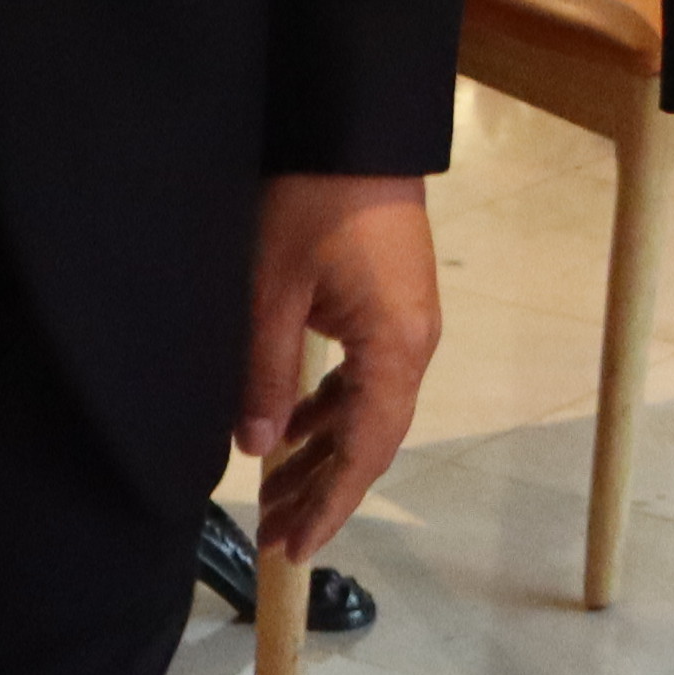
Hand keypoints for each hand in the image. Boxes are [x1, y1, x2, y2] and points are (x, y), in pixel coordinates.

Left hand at [240, 174, 439, 562]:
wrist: (353, 125)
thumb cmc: (310, 204)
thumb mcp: (272, 294)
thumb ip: (268, 376)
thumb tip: (258, 450)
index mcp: (396, 347)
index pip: (367, 450)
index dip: (331, 504)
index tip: (294, 548)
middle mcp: (415, 342)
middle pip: (374, 438)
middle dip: (323, 490)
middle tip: (273, 536)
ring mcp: (408, 320)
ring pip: (370, 409)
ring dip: (326, 452)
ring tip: (276, 492)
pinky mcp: (393, 301)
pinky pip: (367, 375)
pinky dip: (332, 409)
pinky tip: (296, 424)